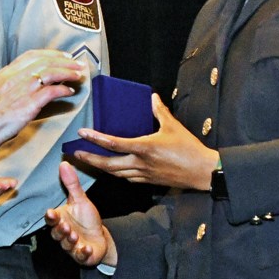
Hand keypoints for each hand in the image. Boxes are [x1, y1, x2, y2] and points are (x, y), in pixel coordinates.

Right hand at [0, 49, 86, 152]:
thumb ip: (11, 83)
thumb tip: (27, 82)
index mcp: (6, 72)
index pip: (32, 55)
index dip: (50, 54)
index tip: (63, 56)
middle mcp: (15, 76)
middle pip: (45, 61)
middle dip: (64, 61)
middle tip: (77, 64)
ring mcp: (22, 89)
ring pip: (51, 73)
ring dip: (67, 72)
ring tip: (78, 75)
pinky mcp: (28, 104)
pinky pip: (51, 92)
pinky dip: (63, 90)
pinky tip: (70, 92)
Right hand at [44, 162, 115, 266]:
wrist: (99, 238)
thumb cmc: (86, 219)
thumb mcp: (80, 200)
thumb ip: (71, 184)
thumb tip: (64, 163)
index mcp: (61, 219)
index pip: (52, 219)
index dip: (51, 217)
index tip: (51, 212)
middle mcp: (63, 234)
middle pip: (57, 233)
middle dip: (60, 230)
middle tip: (65, 226)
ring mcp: (72, 246)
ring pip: (67, 245)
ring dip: (70, 240)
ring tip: (75, 235)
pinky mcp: (82, 255)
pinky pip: (80, 256)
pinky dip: (83, 253)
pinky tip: (86, 249)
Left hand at [70, 93, 218, 189]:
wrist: (202, 172)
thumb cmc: (189, 148)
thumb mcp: (173, 126)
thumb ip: (160, 111)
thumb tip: (152, 97)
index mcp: (144, 148)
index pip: (113, 143)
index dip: (95, 138)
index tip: (82, 133)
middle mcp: (140, 163)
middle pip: (108, 164)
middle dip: (89, 159)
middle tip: (75, 153)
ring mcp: (144, 174)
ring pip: (116, 173)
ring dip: (100, 167)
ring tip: (89, 161)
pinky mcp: (149, 181)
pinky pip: (127, 178)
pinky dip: (116, 174)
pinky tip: (112, 170)